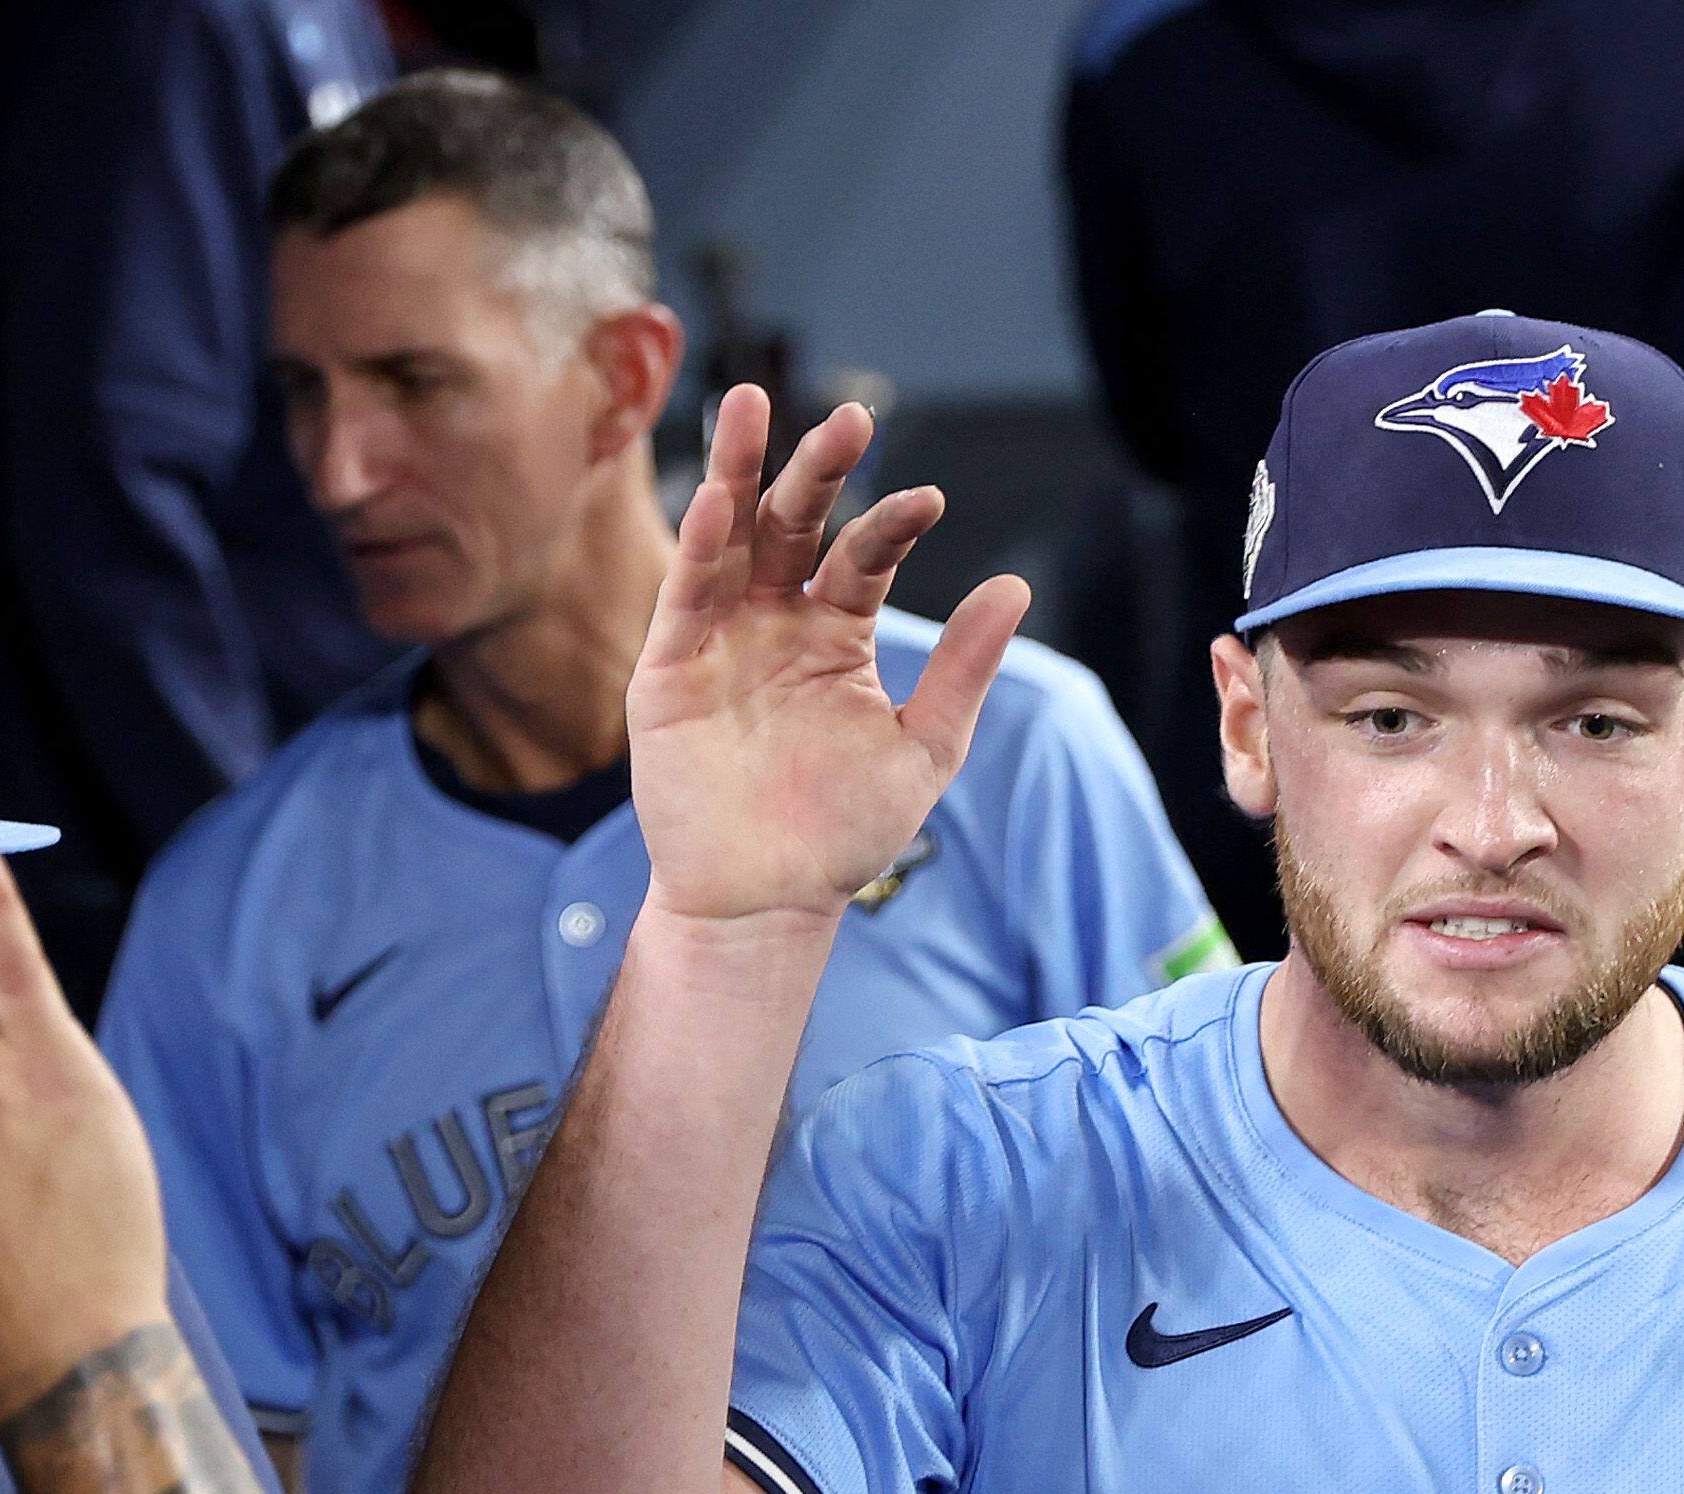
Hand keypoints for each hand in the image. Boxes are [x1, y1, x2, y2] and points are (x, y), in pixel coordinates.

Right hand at [628, 384, 1030, 929]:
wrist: (768, 901)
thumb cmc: (842, 834)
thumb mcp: (922, 749)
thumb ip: (963, 669)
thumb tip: (1015, 587)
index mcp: (835, 635)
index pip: (864, 558)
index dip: (893, 524)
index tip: (928, 500)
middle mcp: (775, 623)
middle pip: (793, 526)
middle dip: (817, 470)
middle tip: (851, 418)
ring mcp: (719, 640)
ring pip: (728, 539)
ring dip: (737, 472)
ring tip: (749, 403)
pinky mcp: (668, 670)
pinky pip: (685, 596)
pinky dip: (700, 546)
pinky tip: (719, 500)